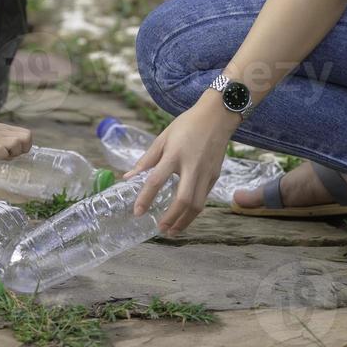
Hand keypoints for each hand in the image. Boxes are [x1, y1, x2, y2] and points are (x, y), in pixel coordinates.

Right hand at [0, 119, 32, 160]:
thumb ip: (1, 137)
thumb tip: (7, 148)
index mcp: (5, 129)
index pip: (27, 134)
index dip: (25, 144)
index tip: (14, 150)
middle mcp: (4, 133)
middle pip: (28, 138)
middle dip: (22, 149)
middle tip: (9, 153)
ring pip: (18, 144)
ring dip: (11, 153)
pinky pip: (3, 152)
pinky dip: (0, 155)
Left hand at [123, 100, 237, 236]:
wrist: (217, 116)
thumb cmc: (187, 124)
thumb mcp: (163, 137)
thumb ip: (146, 160)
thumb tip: (128, 178)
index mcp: (175, 154)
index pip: (157, 180)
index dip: (146, 198)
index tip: (138, 212)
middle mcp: (192, 166)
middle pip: (183, 200)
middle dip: (171, 218)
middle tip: (161, 229)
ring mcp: (206, 173)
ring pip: (197, 205)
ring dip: (185, 221)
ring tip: (173, 230)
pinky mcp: (215, 176)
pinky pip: (204, 198)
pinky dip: (193, 211)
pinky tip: (184, 216)